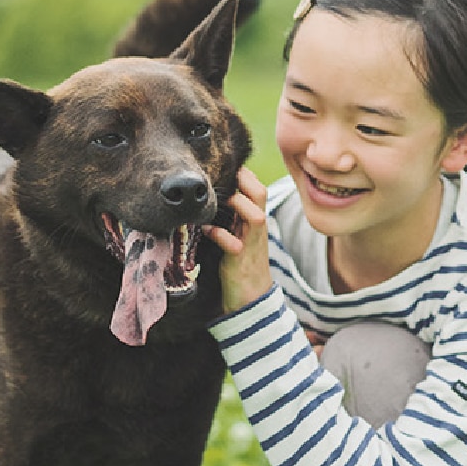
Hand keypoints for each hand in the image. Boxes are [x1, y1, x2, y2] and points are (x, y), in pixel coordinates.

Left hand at [205, 166, 272, 314]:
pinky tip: (206, 230)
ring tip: (217, 200)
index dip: (246, 175)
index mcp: (256, 221)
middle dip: (245, 181)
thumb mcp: (240, 235)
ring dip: (237, 204)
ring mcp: (251, 244)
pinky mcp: (240, 261)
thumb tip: (213, 197)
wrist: (252, 298)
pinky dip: (219, 234)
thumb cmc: (242, 263)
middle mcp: (257, 230)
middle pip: (260, 195)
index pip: (258, 189)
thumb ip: (233, 217)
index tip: (229, 167)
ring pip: (255, 216)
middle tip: (226, 175)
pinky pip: (233, 244)